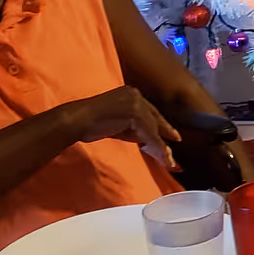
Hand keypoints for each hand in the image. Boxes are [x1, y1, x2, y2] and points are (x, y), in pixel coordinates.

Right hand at [66, 87, 180, 166]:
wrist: (77, 120)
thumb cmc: (90, 123)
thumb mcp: (116, 123)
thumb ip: (132, 127)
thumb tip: (146, 139)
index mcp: (131, 94)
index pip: (150, 111)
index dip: (161, 125)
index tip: (172, 135)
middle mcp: (136, 95)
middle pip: (155, 118)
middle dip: (166, 134)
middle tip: (176, 148)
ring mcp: (136, 103)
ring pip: (154, 129)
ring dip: (162, 147)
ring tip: (169, 161)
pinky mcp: (135, 114)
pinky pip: (150, 135)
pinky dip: (158, 148)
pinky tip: (164, 158)